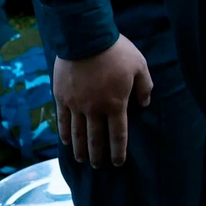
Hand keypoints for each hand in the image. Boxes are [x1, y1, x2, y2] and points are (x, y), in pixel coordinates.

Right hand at [53, 36, 152, 167]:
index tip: (118, 162)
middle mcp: (95, 110)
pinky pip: (62, 121)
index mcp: (115, 104)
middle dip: (98, 156)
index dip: (118, 150)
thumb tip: (144, 104)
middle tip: (98, 166)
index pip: (118, 135)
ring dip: (80, 149)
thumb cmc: (116, 51)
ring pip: (77, 134)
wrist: (86, 38)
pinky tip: (66, 142)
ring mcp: (76, 105)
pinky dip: (64, 134)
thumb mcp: (139, 65)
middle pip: (96, 139)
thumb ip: (144, 87)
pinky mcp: (62, 98)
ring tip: (82, 159)